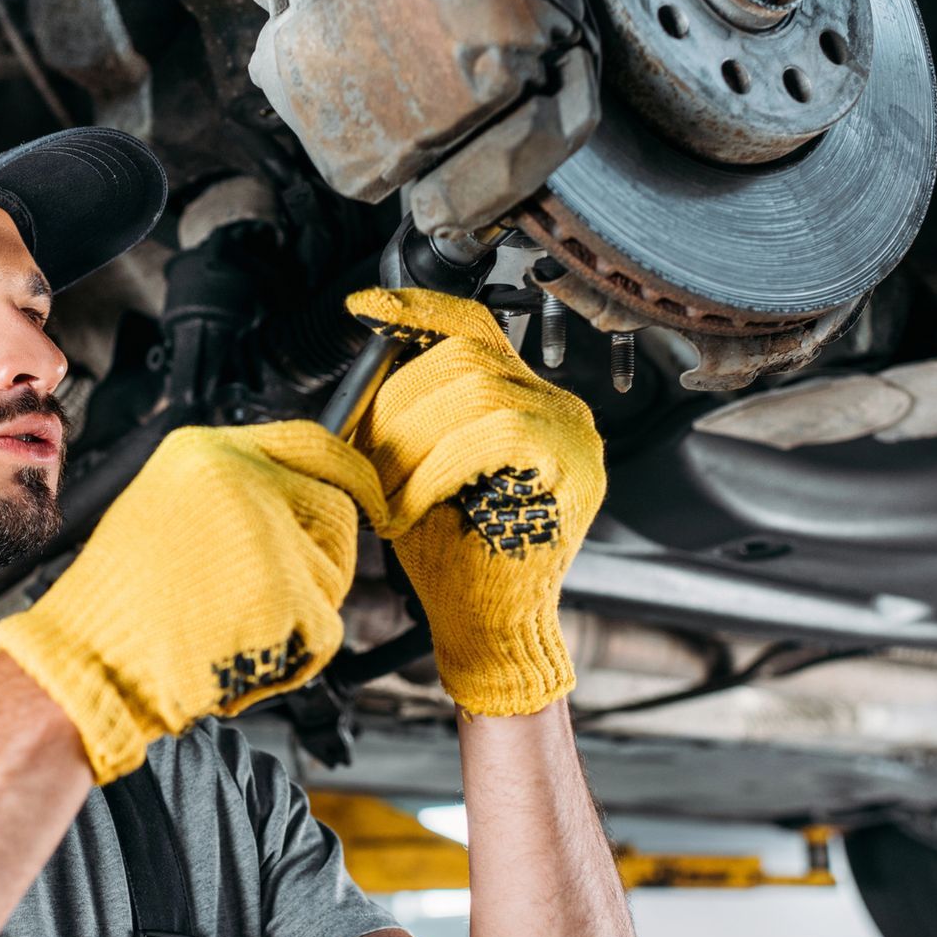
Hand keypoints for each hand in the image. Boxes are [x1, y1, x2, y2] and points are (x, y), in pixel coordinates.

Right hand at [0, 421, 384, 781]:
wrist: (88, 662)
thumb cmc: (117, 606)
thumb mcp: (167, 513)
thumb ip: (236, 496)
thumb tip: (302, 499)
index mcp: (205, 452)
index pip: (311, 443)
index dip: (349, 472)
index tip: (367, 492)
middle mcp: (241, 480)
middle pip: (335, 512)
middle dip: (319, 560)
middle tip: (269, 595)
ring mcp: (267, 534)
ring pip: (332, 575)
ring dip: (300, 613)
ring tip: (232, 622)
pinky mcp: (284, 591)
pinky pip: (322, 629)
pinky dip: (291, 656)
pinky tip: (237, 650)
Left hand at [345, 288, 605, 715]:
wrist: (490, 627)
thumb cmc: (452, 559)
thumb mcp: (413, 471)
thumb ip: (405, 419)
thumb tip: (362, 374)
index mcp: (522, 399)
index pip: (474, 327)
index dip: (419, 310)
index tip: (367, 309)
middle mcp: (556, 406)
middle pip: (465, 357)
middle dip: (397, 405)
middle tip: (365, 464)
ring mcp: (572, 433)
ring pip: (476, 391)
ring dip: (412, 444)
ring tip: (388, 494)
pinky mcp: (574, 464)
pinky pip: (494, 433)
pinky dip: (437, 468)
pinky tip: (414, 506)